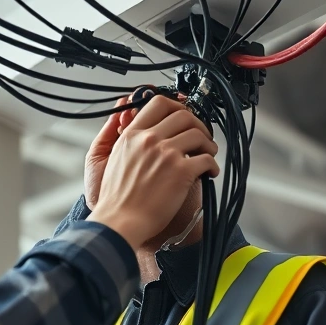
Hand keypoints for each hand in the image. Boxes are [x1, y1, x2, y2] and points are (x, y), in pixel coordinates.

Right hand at [87, 95, 218, 248]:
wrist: (120, 221)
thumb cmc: (117, 198)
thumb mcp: (113, 159)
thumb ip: (128, 140)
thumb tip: (143, 128)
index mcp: (132, 135)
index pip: (158, 103)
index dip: (177, 106)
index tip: (184, 116)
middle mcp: (149, 140)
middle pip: (184, 115)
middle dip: (198, 124)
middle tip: (200, 137)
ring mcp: (166, 155)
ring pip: (199, 135)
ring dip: (208, 144)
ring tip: (207, 154)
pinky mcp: (181, 173)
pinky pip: (206, 159)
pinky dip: (212, 166)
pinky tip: (208, 173)